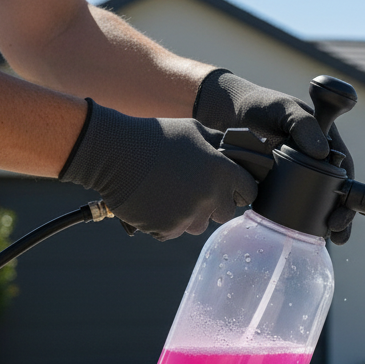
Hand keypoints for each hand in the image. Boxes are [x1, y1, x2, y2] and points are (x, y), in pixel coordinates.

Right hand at [60, 100, 257, 240]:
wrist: (115, 152)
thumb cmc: (155, 138)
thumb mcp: (195, 131)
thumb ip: (220, 146)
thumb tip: (236, 153)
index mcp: (223, 173)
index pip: (249, 192)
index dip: (239, 189)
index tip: (229, 187)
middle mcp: (210, 198)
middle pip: (225, 213)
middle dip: (214, 203)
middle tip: (194, 189)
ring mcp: (188, 216)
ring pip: (199, 225)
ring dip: (190, 215)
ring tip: (170, 193)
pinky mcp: (167, 229)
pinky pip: (175, 232)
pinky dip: (167, 222)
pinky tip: (156, 202)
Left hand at [194, 69, 357, 244]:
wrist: (224, 114)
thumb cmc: (258, 104)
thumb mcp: (282, 108)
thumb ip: (302, 124)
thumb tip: (323, 153)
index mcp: (326, 142)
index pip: (345, 173)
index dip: (348, 195)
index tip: (341, 212)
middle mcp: (316, 161)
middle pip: (335, 194)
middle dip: (340, 216)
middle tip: (335, 233)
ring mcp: (297, 175)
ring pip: (316, 204)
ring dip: (322, 224)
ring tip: (323, 240)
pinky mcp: (278, 186)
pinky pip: (292, 206)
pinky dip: (297, 221)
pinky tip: (298, 234)